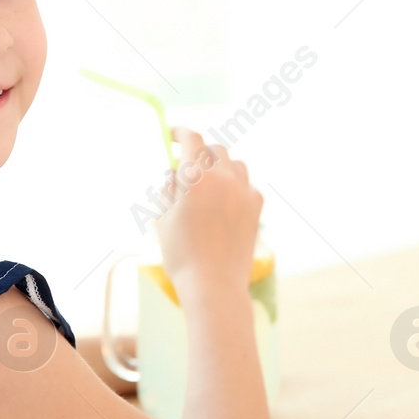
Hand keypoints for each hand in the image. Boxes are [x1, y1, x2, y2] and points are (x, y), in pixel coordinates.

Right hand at [153, 127, 262, 299]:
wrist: (214, 285)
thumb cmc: (181, 253)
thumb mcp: (162, 218)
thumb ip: (167, 188)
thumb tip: (175, 172)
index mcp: (196, 178)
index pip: (191, 140)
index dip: (180, 133)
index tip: (173, 134)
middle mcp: (223, 178)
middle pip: (214, 149)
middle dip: (199, 151)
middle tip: (187, 163)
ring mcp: (244, 191)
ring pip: (234, 163)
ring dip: (219, 164)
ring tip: (208, 180)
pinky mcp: (256, 206)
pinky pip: (246, 183)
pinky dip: (234, 184)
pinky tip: (224, 199)